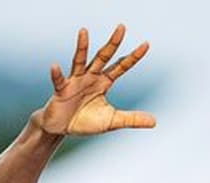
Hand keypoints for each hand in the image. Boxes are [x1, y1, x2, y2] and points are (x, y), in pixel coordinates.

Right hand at [38, 25, 155, 135]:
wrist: (61, 128)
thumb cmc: (86, 121)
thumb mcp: (111, 121)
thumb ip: (131, 119)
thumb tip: (154, 122)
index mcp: (103, 82)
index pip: (121, 66)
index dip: (133, 57)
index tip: (146, 44)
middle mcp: (90, 77)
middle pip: (103, 57)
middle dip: (112, 43)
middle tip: (122, 27)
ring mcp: (75, 82)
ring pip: (79, 61)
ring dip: (82, 47)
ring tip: (84, 31)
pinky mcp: (61, 91)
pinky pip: (60, 81)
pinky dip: (57, 74)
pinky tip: (55, 66)